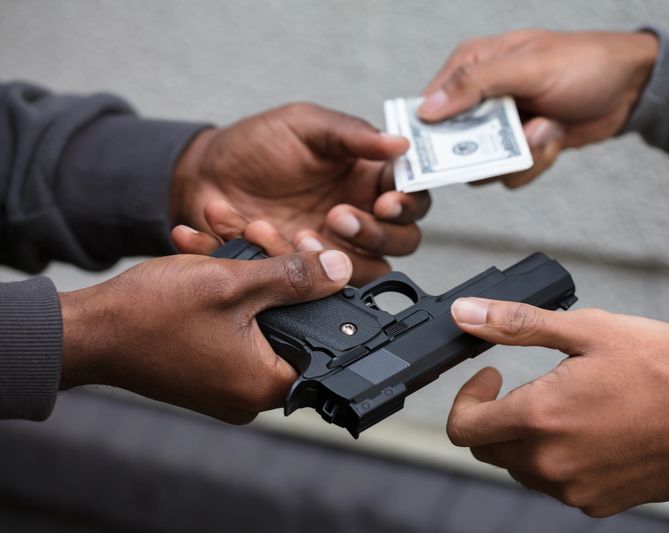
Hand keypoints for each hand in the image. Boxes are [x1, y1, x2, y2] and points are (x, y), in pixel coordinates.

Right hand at [58, 231, 352, 423]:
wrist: (86, 330)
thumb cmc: (149, 316)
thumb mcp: (232, 284)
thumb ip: (293, 278)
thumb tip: (338, 270)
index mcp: (266, 383)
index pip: (322, 341)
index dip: (322, 291)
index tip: (313, 254)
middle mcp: (250, 391)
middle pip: (290, 320)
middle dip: (276, 265)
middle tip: (261, 232)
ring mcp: (228, 379)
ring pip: (258, 314)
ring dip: (245, 267)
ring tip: (222, 230)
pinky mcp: (210, 365)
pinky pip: (233, 322)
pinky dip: (225, 287)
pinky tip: (205, 250)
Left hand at [171, 103, 430, 284]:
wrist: (204, 174)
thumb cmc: (259, 143)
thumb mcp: (306, 126)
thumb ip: (353, 134)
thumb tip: (400, 143)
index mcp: (369, 178)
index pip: (412, 197)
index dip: (407, 204)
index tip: (386, 201)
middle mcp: (361, 216)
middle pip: (401, 241)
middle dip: (375, 234)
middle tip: (338, 217)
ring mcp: (334, 248)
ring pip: (366, 270)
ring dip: (338, 258)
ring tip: (300, 235)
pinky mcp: (303, 272)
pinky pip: (316, 284)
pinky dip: (289, 263)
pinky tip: (261, 236)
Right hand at [419, 30, 658, 187]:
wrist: (630, 88)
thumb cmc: (583, 63)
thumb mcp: (527, 67)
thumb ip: (474, 85)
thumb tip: (426, 108)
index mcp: (472, 65)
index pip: (430, 104)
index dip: (430, 131)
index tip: (441, 149)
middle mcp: (481, 97)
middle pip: (455, 145)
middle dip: (490, 149)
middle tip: (523, 133)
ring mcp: (502, 125)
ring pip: (486, 166)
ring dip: (522, 155)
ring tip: (548, 127)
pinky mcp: (522, 146)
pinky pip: (513, 172)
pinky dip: (538, 160)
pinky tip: (557, 134)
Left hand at [446, 297, 668, 516]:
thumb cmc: (664, 369)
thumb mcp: (586, 330)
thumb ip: (515, 324)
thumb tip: (466, 314)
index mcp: (539, 418)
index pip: (463, 427)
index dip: (467, 398)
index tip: (489, 377)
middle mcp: (550, 463)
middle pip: (489, 449)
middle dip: (496, 416)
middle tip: (529, 388)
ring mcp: (575, 489)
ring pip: (522, 468)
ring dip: (529, 438)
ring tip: (569, 406)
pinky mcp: (599, 502)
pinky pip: (559, 484)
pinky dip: (561, 459)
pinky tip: (591, 431)